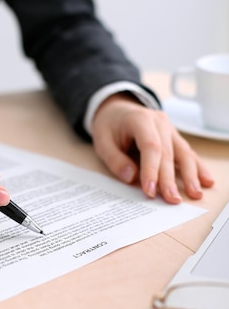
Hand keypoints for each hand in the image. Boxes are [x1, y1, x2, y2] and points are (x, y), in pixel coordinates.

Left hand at [91, 94, 213, 202]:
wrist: (117, 109)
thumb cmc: (109, 126)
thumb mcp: (102, 142)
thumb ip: (115, 160)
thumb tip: (131, 177)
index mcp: (140, 119)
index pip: (150, 146)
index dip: (151, 170)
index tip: (150, 191)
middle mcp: (159, 122)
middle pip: (168, 153)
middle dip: (170, 179)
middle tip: (172, 200)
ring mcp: (169, 129)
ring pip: (182, 153)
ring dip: (190, 175)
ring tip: (195, 194)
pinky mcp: (174, 137)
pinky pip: (187, 153)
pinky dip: (197, 167)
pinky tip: (205, 180)